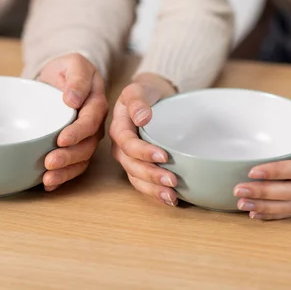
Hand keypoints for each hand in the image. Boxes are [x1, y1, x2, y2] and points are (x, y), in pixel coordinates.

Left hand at [37, 53, 107, 190]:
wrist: (61, 77)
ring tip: (48, 178)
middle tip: (49, 162)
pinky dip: (62, 177)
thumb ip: (77, 78)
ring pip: (82, 159)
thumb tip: (73, 99)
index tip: (61, 139)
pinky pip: (74, 166)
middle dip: (69, 157)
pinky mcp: (76, 147)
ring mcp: (87, 138)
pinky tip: (49, 184)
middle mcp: (95, 124)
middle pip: (87, 145)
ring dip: (65, 171)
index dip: (77, 132)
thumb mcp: (74, 63)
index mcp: (97, 104)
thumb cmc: (67, 69)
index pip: (90, 121)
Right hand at [110, 73, 177, 205]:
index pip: (127, 144)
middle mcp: (120, 147)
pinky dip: (155, 192)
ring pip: (136, 178)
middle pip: (131, 165)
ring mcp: (128, 158)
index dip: (143, 152)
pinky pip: (143, 183)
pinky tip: (171, 198)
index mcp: (118, 128)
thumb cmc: (145, 93)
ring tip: (172, 196)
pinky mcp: (139, 166)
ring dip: (153, 189)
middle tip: (172, 181)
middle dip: (151, 175)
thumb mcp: (138, 90)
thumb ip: (137, 101)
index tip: (164, 156)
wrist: (152, 97)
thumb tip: (141, 118)